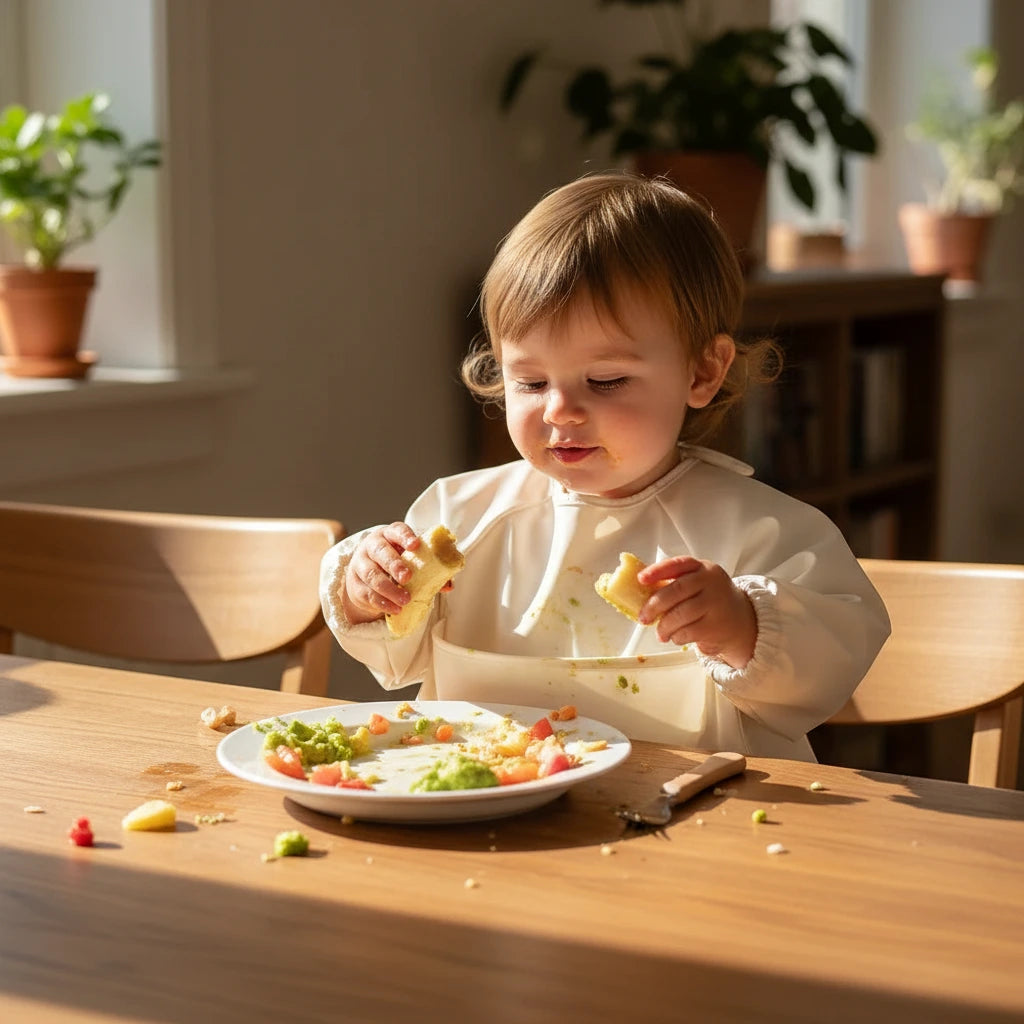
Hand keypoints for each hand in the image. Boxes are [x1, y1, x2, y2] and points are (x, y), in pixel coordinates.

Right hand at [342, 522, 419, 624]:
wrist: (366, 577)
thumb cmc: (395, 564)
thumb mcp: (410, 562)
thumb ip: (429, 570)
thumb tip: (448, 585)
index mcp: (389, 535)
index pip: (396, 531)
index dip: (405, 537)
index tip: (415, 545)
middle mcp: (372, 547)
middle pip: (381, 552)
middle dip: (394, 564)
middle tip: (408, 577)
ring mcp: (361, 565)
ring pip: (372, 575)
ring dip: (389, 588)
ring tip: (405, 599)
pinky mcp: (356, 585)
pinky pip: (367, 593)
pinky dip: (382, 602)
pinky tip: (395, 609)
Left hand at [637, 556, 756, 668]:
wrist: (741, 620)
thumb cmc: (709, 601)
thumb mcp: (697, 585)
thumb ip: (675, 585)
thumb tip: (639, 593)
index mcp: (702, 568)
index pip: (678, 564)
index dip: (657, 571)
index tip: (640, 580)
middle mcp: (711, 582)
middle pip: (676, 591)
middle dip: (654, 605)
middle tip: (643, 618)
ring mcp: (716, 603)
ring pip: (680, 614)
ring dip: (664, 627)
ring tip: (661, 633)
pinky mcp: (716, 626)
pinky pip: (688, 632)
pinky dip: (676, 637)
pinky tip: (676, 637)